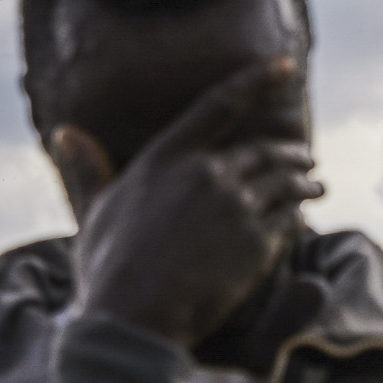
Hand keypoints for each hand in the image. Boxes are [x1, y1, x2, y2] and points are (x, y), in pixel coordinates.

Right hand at [59, 58, 319, 349]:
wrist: (135, 316)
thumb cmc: (106, 267)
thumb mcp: (93, 211)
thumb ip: (88, 169)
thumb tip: (66, 132)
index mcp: (167, 157)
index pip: (219, 105)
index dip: (255, 81)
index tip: (285, 66)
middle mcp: (207, 174)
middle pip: (263, 152)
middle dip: (290, 154)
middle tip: (306, 157)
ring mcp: (237, 207)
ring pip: (286, 184)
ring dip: (305, 183)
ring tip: (316, 185)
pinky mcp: (259, 243)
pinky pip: (290, 220)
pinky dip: (300, 216)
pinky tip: (304, 219)